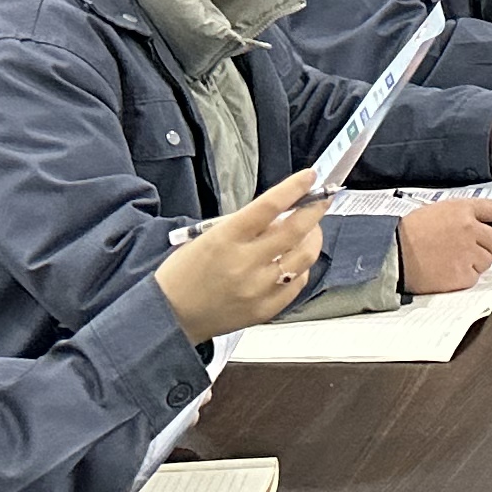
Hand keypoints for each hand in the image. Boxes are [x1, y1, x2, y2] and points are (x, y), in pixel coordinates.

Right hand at [153, 175, 326, 341]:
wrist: (170, 315)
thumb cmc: (185, 272)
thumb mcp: (208, 236)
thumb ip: (245, 224)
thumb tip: (283, 212)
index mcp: (226, 239)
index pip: (269, 206)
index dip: (295, 188)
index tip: (310, 176)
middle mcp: (245, 264)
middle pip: (296, 231)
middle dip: (315, 210)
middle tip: (321, 200)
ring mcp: (258, 289)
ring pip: (305, 257)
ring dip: (313, 238)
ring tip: (309, 231)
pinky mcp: (265, 310)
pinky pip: (298, 283)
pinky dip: (302, 267)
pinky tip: (296, 259)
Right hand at [397, 196, 491, 295]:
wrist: (392, 255)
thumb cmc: (409, 233)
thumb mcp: (436, 212)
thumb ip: (461, 216)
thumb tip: (481, 225)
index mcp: (462, 210)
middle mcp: (470, 229)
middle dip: (488, 246)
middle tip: (475, 251)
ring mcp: (468, 253)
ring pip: (487, 260)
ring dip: (476, 262)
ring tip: (453, 260)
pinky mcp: (463, 275)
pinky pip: (475, 276)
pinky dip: (465, 276)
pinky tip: (448, 271)